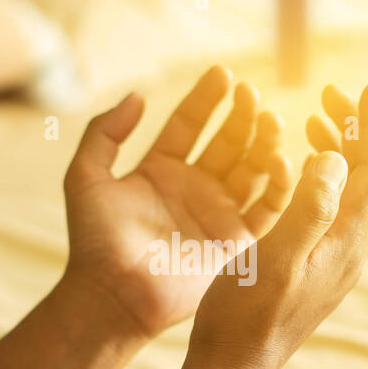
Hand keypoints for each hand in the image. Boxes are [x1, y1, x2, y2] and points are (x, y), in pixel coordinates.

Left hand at [62, 65, 296, 336]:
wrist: (112, 295)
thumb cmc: (93, 241)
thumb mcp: (85, 178)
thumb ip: (104, 133)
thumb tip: (137, 96)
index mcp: (160, 170)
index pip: (189, 124)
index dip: (206, 99)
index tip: (223, 73)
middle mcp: (194, 188)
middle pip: (227, 141)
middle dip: (241, 116)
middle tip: (252, 94)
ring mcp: (218, 213)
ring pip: (251, 168)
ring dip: (264, 142)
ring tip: (271, 119)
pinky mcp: (237, 242)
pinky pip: (267, 208)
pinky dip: (280, 184)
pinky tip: (281, 159)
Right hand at [189, 82, 367, 368]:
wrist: (235, 367)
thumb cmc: (245, 315)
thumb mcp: (275, 258)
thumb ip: (308, 208)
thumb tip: (336, 158)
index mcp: (343, 241)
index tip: (366, 87)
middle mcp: (348, 248)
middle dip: (356, 130)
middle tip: (329, 95)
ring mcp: (334, 259)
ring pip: (351, 192)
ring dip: (341, 151)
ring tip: (316, 120)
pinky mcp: (317, 267)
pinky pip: (333, 208)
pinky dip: (324, 177)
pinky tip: (302, 171)